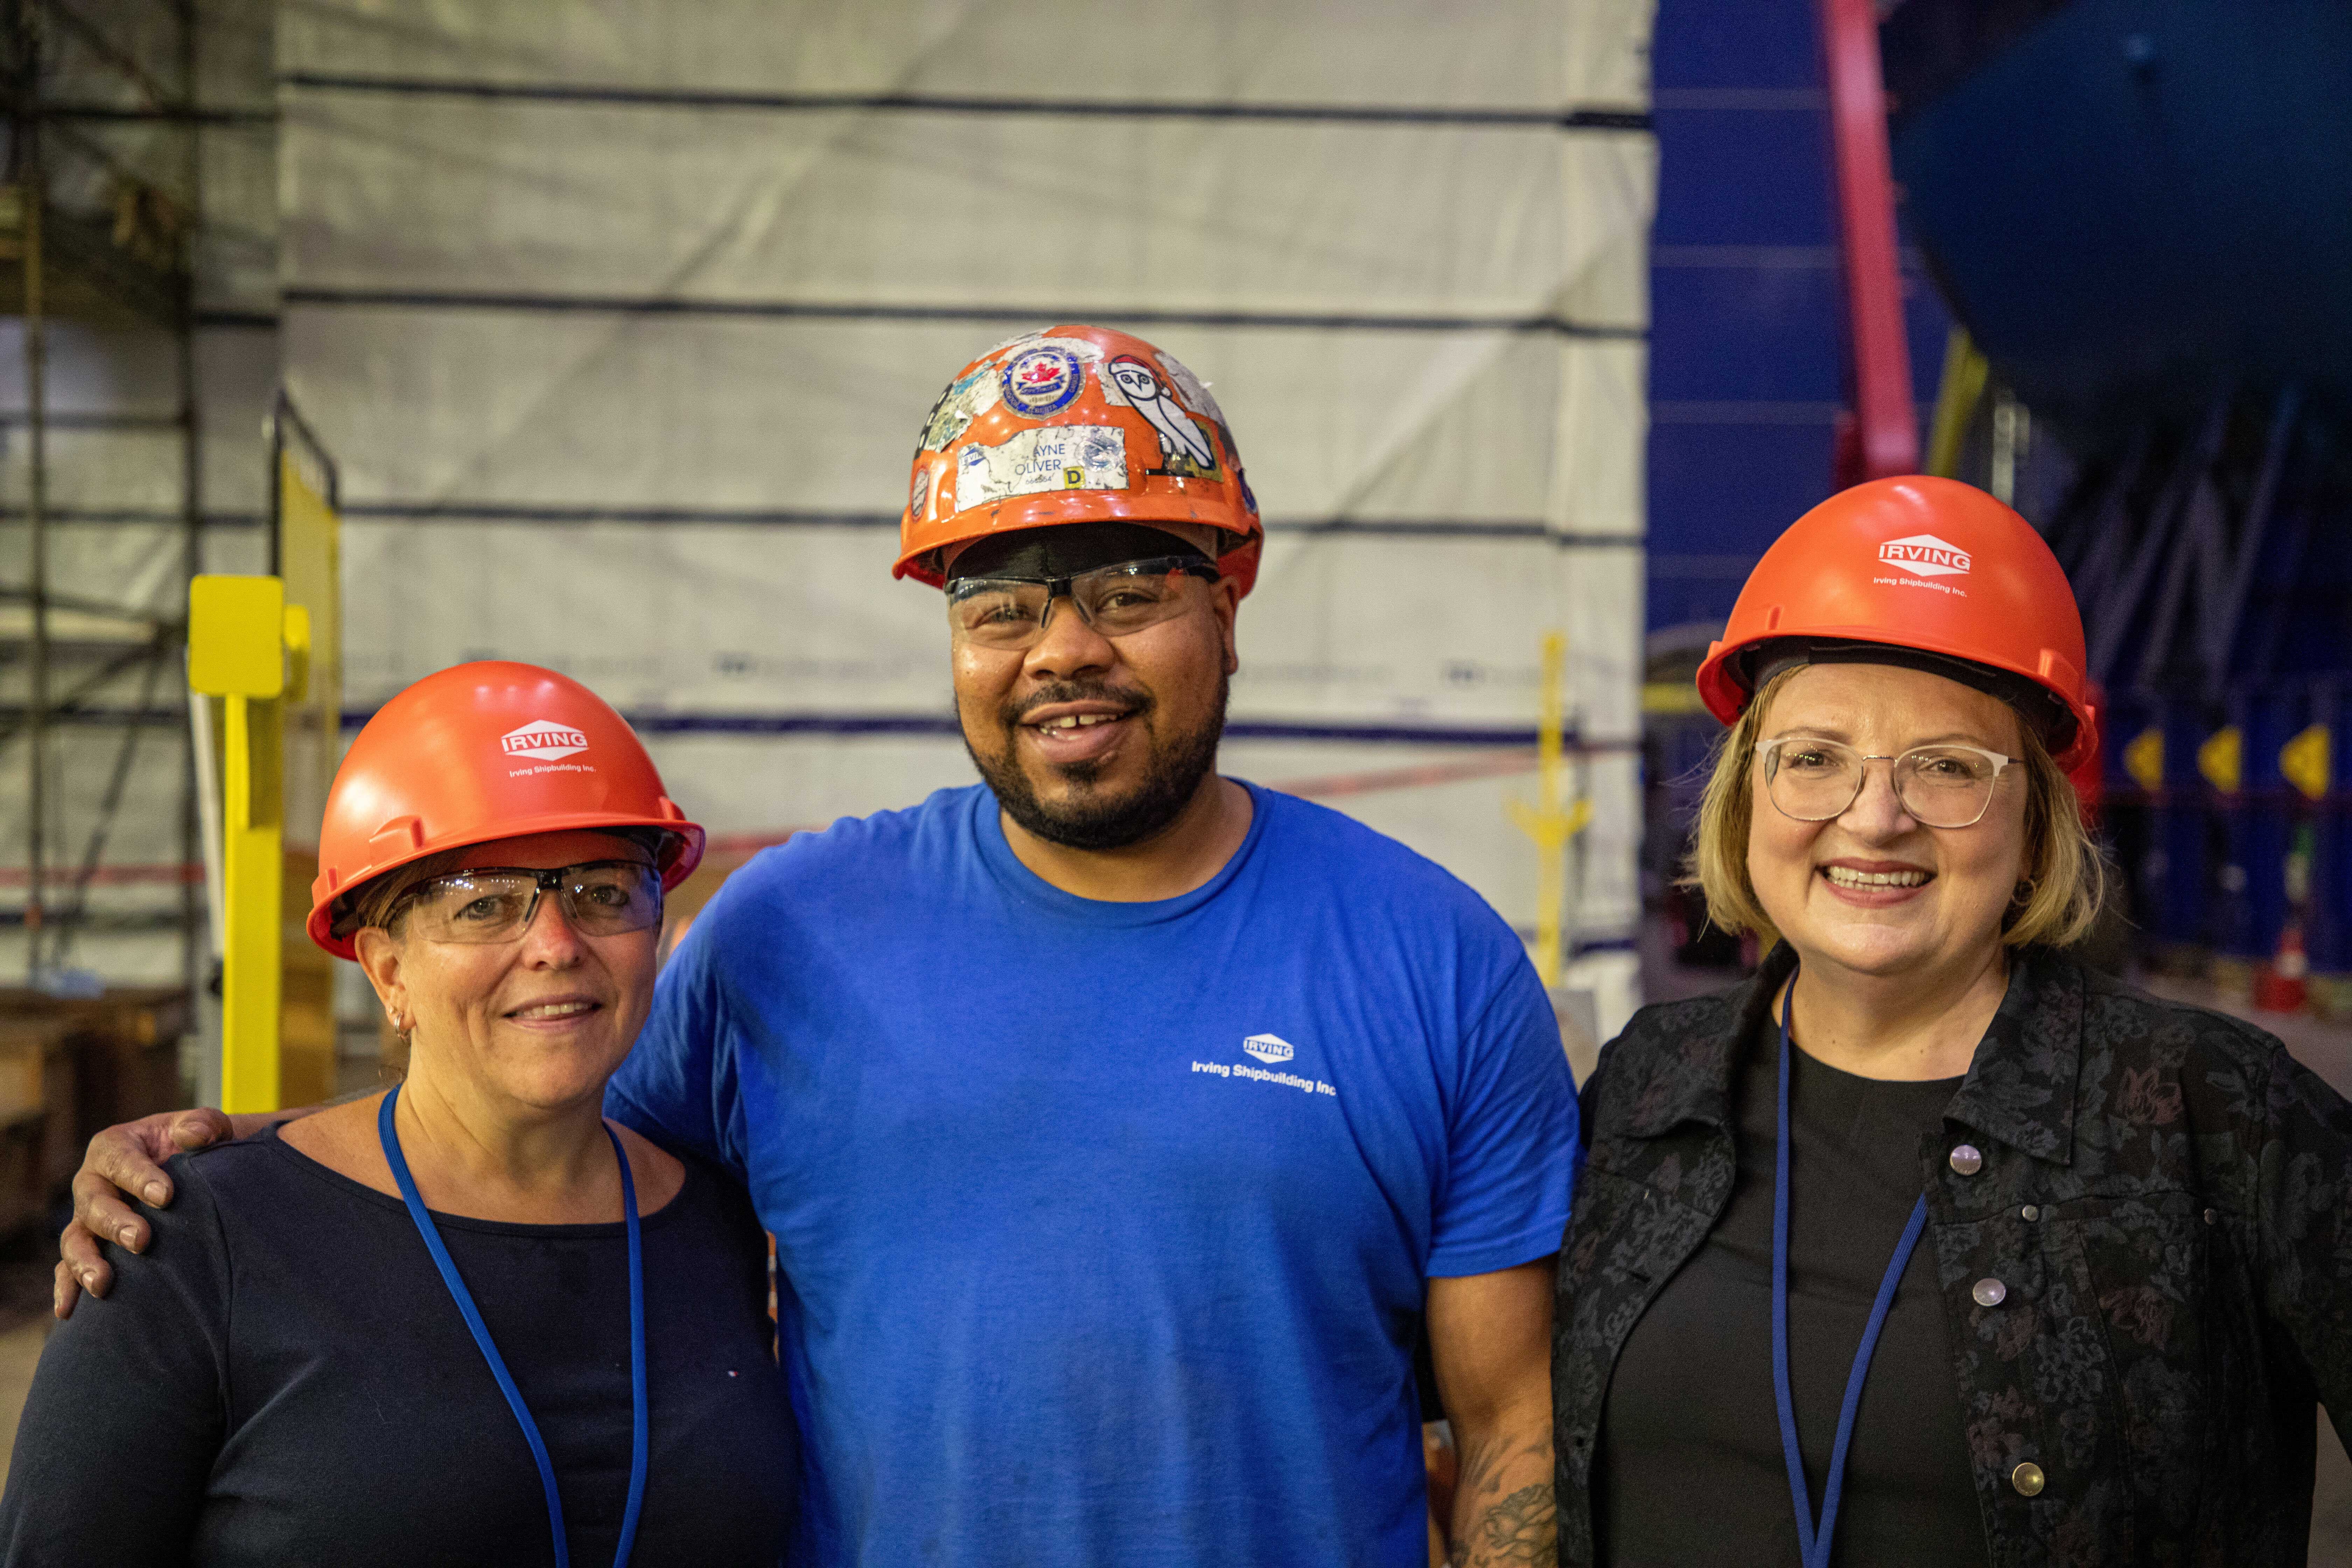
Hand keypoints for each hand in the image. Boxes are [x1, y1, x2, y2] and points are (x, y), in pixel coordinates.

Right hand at [53, 1109, 232, 1318]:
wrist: (197, 1175)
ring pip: (76, 1240)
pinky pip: (70, 1269)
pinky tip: (70, 1310)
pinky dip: (68, 1287)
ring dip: (86, 1262)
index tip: (165, 1196)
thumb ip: (203, 1125)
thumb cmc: (198, 1148)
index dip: (139, 1176)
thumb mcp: (205, 1129)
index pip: (120, 1160)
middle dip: (116, 1222)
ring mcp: (89, 1218)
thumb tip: (196, 1135)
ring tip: (104, 1283)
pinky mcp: (92, 1248)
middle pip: (95, 1203)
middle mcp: (94, 1183)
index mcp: (115, 1147)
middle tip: (142, 1240)